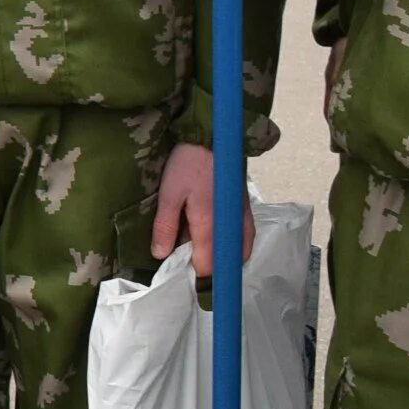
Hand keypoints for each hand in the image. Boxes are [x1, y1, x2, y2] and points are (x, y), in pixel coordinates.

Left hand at [151, 143, 256, 275]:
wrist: (216, 137)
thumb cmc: (189, 164)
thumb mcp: (169, 194)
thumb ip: (165, 226)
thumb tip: (160, 256)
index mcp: (211, 227)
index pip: (208, 267)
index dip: (192, 272)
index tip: (177, 267)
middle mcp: (233, 228)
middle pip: (226, 263)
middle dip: (209, 266)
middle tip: (188, 256)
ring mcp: (243, 220)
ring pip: (238, 252)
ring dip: (222, 256)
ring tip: (200, 246)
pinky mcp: (247, 211)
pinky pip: (243, 239)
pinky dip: (232, 245)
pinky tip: (216, 236)